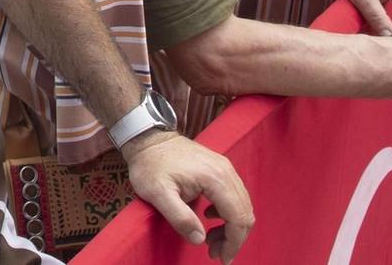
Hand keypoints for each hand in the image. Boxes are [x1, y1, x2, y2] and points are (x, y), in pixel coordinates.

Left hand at [122, 130, 252, 261]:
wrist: (147, 138)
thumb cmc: (150, 165)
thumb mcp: (158, 194)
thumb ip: (180, 218)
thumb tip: (200, 239)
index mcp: (215, 178)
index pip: (238, 217)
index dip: (233, 242)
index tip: (222, 259)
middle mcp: (226, 171)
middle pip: (244, 212)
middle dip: (233, 238)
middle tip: (214, 253)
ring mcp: (224, 167)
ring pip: (241, 205)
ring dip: (231, 227)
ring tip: (210, 239)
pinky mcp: (219, 167)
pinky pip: (234, 195)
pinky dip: (227, 213)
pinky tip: (208, 217)